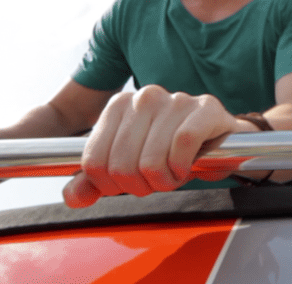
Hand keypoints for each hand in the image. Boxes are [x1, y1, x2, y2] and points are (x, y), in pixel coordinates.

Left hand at [63, 85, 239, 207]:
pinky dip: (182, 166)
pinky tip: (187, 165)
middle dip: (139, 185)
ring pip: (151, 160)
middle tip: (156, 179)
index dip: (110, 185)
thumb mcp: (128, 166)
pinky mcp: (205, 108)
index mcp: (119, 105)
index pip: (94, 161)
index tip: (129, 182)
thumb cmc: (170, 151)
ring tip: (174, 172)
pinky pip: (183, 144)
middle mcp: (145, 96)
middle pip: (121, 165)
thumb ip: (95, 181)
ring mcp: (176, 99)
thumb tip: (73, 196)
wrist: (219, 141)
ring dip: (164, 181)